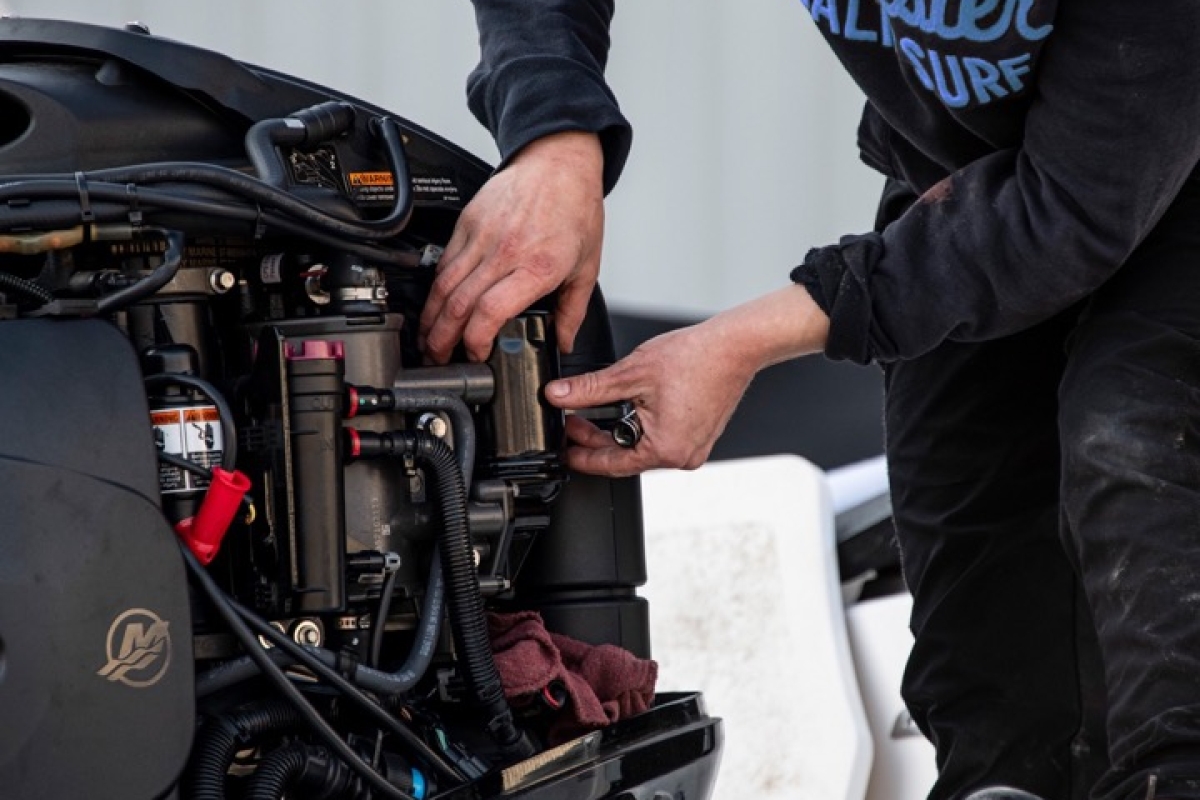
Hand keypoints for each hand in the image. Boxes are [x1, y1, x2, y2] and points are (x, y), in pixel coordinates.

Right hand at [419, 131, 605, 362]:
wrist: (559, 162)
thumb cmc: (575, 208)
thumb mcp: (587, 267)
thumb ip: (573, 311)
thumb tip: (564, 342)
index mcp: (537, 266)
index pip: (491, 311)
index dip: (476, 340)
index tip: (476, 355)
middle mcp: (505, 251)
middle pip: (459, 304)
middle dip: (442, 340)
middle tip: (438, 360)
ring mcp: (482, 235)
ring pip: (443, 285)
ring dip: (431, 318)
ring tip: (428, 340)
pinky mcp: (467, 222)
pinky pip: (444, 262)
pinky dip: (436, 289)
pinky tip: (435, 306)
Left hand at [546, 321, 756, 476]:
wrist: (735, 345)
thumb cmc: (696, 358)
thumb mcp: (631, 374)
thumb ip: (589, 389)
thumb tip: (558, 395)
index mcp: (665, 450)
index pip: (611, 464)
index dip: (582, 457)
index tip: (564, 451)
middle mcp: (683, 456)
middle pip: (626, 457)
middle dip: (597, 439)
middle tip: (573, 423)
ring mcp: (694, 448)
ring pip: (643, 447)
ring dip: (618, 431)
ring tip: (595, 412)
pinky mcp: (700, 436)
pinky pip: (661, 438)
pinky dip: (641, 426)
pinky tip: (627, 407)